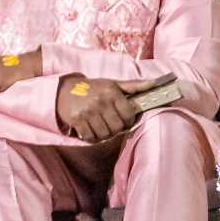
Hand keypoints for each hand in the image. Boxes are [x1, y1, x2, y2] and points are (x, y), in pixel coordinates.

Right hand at [55, 72, 175, 142]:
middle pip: (118, 127)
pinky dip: (92, 137)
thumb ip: (135, 85)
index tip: (123, 119)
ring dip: (104, 134)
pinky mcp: (76, 120)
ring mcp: (87, 111)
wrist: (63, 89)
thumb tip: (156, 83)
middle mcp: (100, 101)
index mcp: (111, 92)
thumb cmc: (93, 88)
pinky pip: (90, 137)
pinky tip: (91, 130)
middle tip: (111, 124)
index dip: (128, 121)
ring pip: (105, 134)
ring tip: (101, 127)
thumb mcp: (113, 84)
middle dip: (116, 129)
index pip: (129, 115)